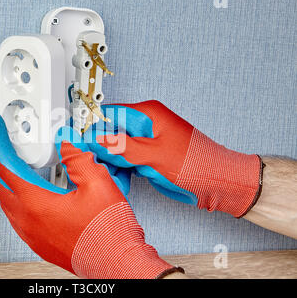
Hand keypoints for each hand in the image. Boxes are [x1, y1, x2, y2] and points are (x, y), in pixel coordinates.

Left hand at [0, 113, 180, 277]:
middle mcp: (28, 221)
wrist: (117, 263)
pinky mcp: (39, 243)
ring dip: (4, 180)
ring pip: (6, 201)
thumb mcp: (97, 182)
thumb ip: (77, 158)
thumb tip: (66, 145)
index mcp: (36, 203)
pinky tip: (28, 193)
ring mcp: (32, 235)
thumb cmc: (108, 234)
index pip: (5, 166)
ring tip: (12, 165)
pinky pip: (16, 216)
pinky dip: (15, 198)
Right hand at [85, 100, 262, 217]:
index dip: (93, 126)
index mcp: (148, 115)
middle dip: (101, 148)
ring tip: (108, 174)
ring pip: (116, 148)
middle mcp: (146, 126)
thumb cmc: (197, 164)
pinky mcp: (148, 157)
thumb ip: (124, 147)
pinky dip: (120, 170)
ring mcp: (146, 142)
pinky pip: (126, 160)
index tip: (80, 139)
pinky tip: (118, 179)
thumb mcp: (155, 155)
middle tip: (92, 161)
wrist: (217, 183)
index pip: (111, 114)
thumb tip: (98, 140)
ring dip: (110, 162)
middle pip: (111, 132)